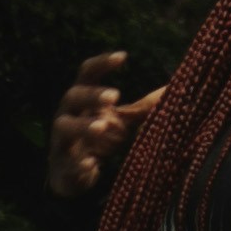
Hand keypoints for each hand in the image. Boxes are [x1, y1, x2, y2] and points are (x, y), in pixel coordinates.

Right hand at [47, 51, 163, 199]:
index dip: (102, 63)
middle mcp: (66, 114)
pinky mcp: (61, 166)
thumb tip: (170, 95)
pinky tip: (92, 165)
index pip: (87, 73)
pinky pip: (68, 163)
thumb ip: (134, 110)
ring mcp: (60, 140)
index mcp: (81, 99)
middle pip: (73, 96)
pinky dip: (79, 163)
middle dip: (92, 94)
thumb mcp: (113, 122)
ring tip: (102, 127)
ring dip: (84, 126)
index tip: (123, 56)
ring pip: (65, 127)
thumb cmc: (97, 140)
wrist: (69, 174)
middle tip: (115, 95)